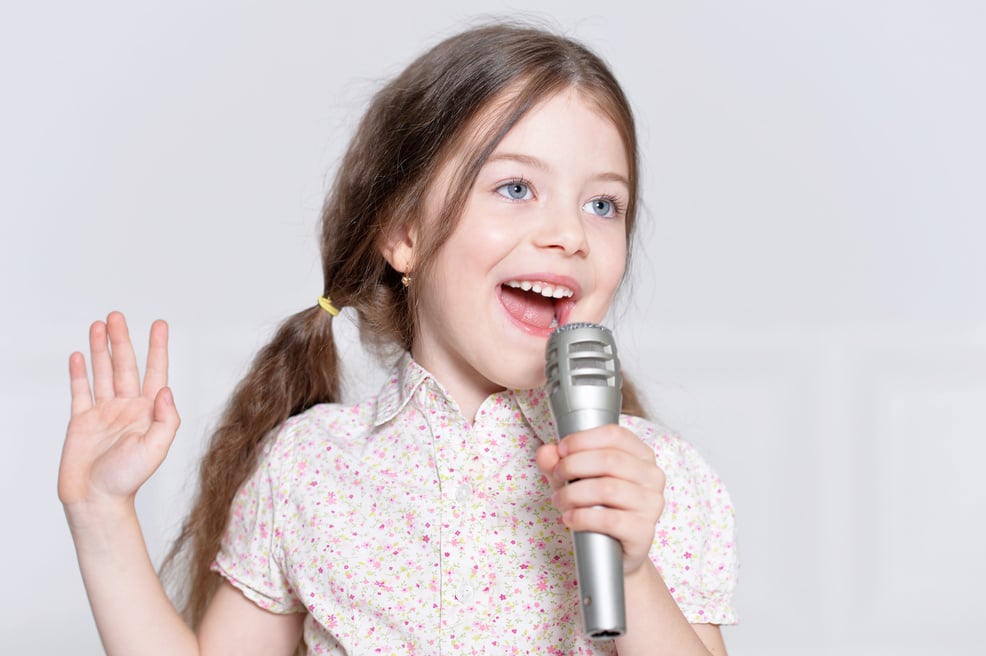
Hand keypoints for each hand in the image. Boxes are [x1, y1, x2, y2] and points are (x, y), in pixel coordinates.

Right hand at [58, 312, 179, 511]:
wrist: (96, 500)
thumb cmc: (128, 480)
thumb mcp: (156, 448)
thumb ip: (166, 419)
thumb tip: (165, 390)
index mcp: (148, 412)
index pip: (155, 372)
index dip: (157, 347)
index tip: (159, 324)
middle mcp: (127, 408)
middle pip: (125, 365)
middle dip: (122, 340)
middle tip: (118, 316)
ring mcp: (104, 413)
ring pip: (103, 372)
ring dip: (101, 349)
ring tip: (99, 325)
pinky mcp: (82, 421)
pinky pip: (81, 391)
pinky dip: (80, 373)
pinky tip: (79, 355)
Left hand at [535, 425, 664, 575]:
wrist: (614, 551)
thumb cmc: (598, 506)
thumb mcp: (574, 479)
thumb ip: (558, 463)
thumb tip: (546, 452)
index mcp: (641, 455)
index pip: (615, 434)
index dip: (582, 439)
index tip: (560, 450)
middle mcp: (652, 477)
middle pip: (610, 460)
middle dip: (573, 466)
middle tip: (557, 476)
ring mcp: (652, 505)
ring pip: (608, 489)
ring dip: (574, 493)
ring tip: (560, 500)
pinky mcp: (644, 531)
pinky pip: (611, 520)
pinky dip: (583, 517)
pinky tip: (569, 518)